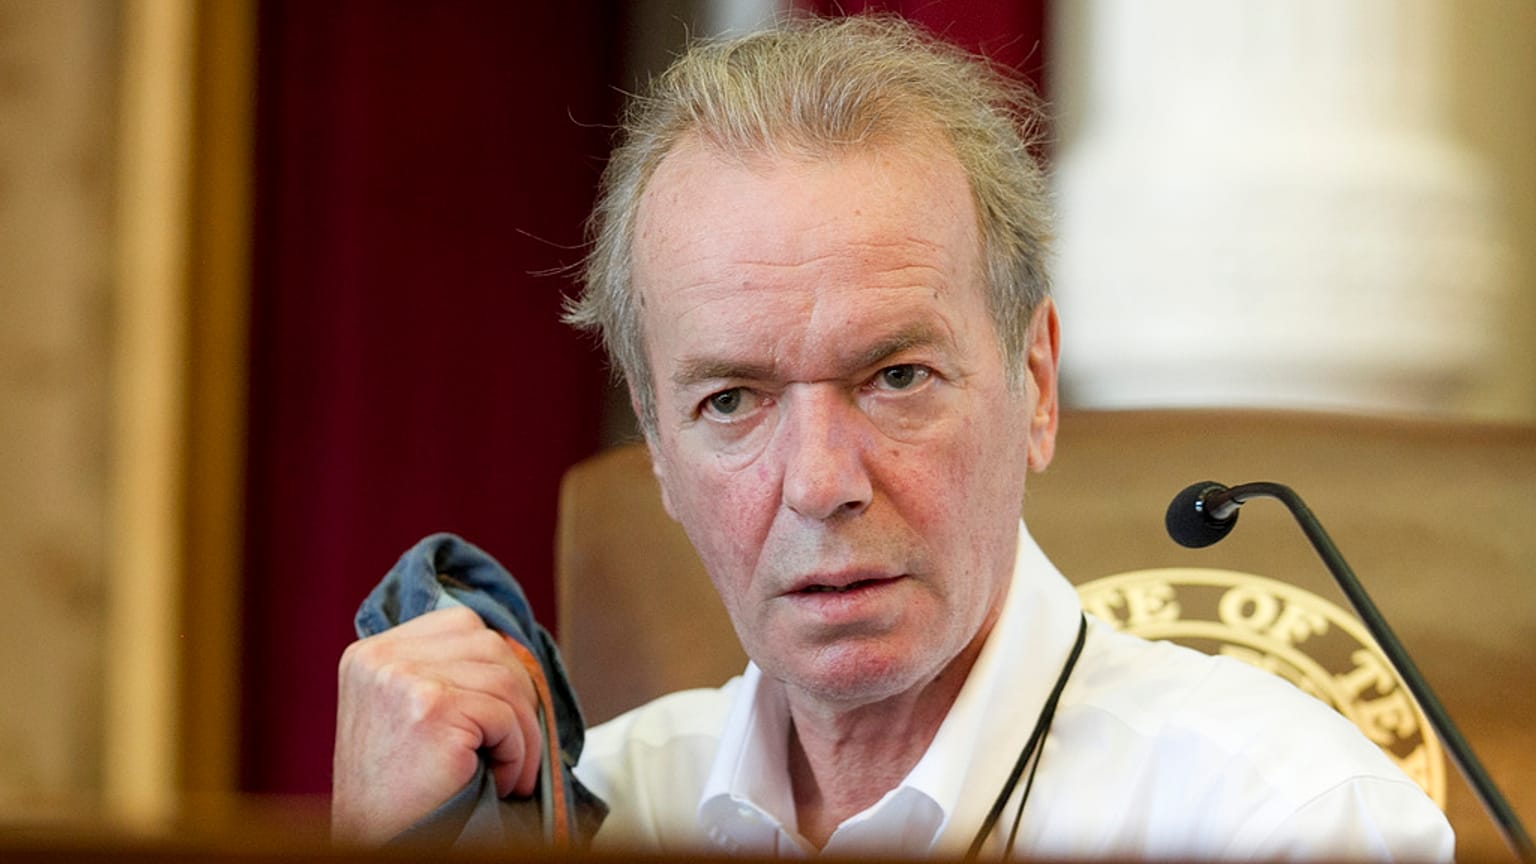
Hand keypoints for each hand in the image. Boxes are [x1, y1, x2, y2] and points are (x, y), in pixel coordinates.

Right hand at [331, 606, 541, 844]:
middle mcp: (382, 658)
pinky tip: (501, 781)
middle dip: (519, 697)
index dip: (496, 665)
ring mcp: (404, 678)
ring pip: (506, 680)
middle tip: (518, 745)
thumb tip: (513, 654)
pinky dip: (518, 753)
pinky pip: (505, 716)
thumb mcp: (403, 714)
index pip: (461, 625)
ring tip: (511, 770)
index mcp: (371, 653)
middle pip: (489, 645)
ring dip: (524, 732)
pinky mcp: (431, 708)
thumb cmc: (393, 793)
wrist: (373, 844)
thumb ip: (440, 674)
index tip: (505, 707)